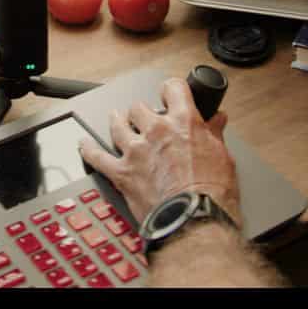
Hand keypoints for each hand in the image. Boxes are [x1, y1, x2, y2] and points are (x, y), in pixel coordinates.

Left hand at [78, 78, 239, 227]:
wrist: (194, 220)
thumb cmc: (211, 193)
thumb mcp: (223, 157)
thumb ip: (215, 134)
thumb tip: (218, 121)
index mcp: (184, 122)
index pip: (173, 88)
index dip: (170, 89)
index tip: (169, 93)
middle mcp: (157, 131)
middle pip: (139, 107)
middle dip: (142, 111)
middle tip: (145, 117)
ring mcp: (136, 151)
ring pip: (117, 125)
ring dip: (117, 121)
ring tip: (116, 119)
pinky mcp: (122, 173)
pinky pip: (97, 157)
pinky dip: (88, 150)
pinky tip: (84, 144)